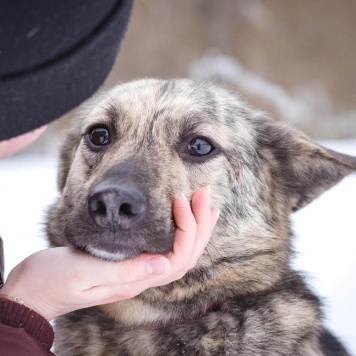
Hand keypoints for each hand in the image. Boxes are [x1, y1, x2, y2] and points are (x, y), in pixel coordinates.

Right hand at [1, 187, 217, 319]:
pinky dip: (180, 230)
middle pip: (186, 254)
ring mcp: (138, 270)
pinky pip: (165, 247)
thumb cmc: (53, 281)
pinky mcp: (131, 261)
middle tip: (205, 193)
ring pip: (180, 252)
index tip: (180, 200)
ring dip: (196, 227)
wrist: (33, 289)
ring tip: (205, 201)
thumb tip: (164, 265)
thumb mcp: (84, 273)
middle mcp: (142, 277)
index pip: (178, 257)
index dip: (187, 228)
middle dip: (200, 223)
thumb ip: (125, 272)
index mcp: (134, 281)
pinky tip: (184, 216)